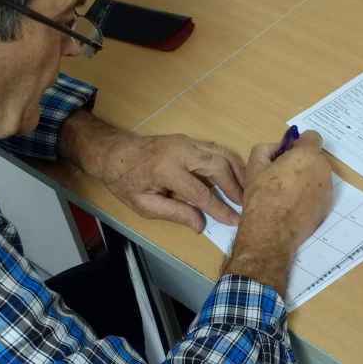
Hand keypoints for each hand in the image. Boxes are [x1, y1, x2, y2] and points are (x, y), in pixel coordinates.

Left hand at [60, 110, 244, 231]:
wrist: (115, 153)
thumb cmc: (126, 181)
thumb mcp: (144, 205)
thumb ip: (174, 213)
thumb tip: (200, 224)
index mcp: (166, 169)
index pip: (200, 193)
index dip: (219, 209)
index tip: (234, 221)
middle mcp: (180, 151)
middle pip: (218, 167)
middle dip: (235, 188)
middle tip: (246, 206)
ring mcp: (186, 141)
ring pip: (221, 154)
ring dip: (237, 172)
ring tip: (247, 191)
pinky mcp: (189, 139)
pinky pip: (216, 149)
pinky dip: (230, 162)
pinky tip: (238, 175)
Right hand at [224, 131, 331, 294]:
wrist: (271, 231)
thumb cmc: (261, 195)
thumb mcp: (255, 165)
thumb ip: (267, 148)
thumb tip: (278, 147)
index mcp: (307, 155)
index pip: (312, 137)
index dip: (298, 144)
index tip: (286, 155)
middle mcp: (323, 170)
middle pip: (314, 158)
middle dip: (301, 162)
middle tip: (281, 176)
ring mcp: (328, 190)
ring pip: (317, 176)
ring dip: (305, 179)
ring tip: (285, 194)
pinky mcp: (327, 207)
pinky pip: (318, 193)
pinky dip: (308, 195)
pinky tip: (292, 206)